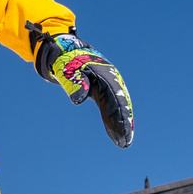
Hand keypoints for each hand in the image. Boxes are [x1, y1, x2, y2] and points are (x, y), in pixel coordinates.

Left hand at [34, 29, 132, 147]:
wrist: (66, 50)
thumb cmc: (66, 61)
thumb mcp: (68, 70)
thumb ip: (75, 84)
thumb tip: (79, 101)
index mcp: (104, 74)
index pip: (115, 98)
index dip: (120, 116)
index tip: (123, 131)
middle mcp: (110, 80)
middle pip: (120, 104)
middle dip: (124, 123)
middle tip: (126, 142)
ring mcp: (108, 85)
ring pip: (117, 107)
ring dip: (120, 124)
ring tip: (123, 143)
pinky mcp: (102, 91)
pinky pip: (110, 107)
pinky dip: (112, 120)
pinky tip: (115, 135)